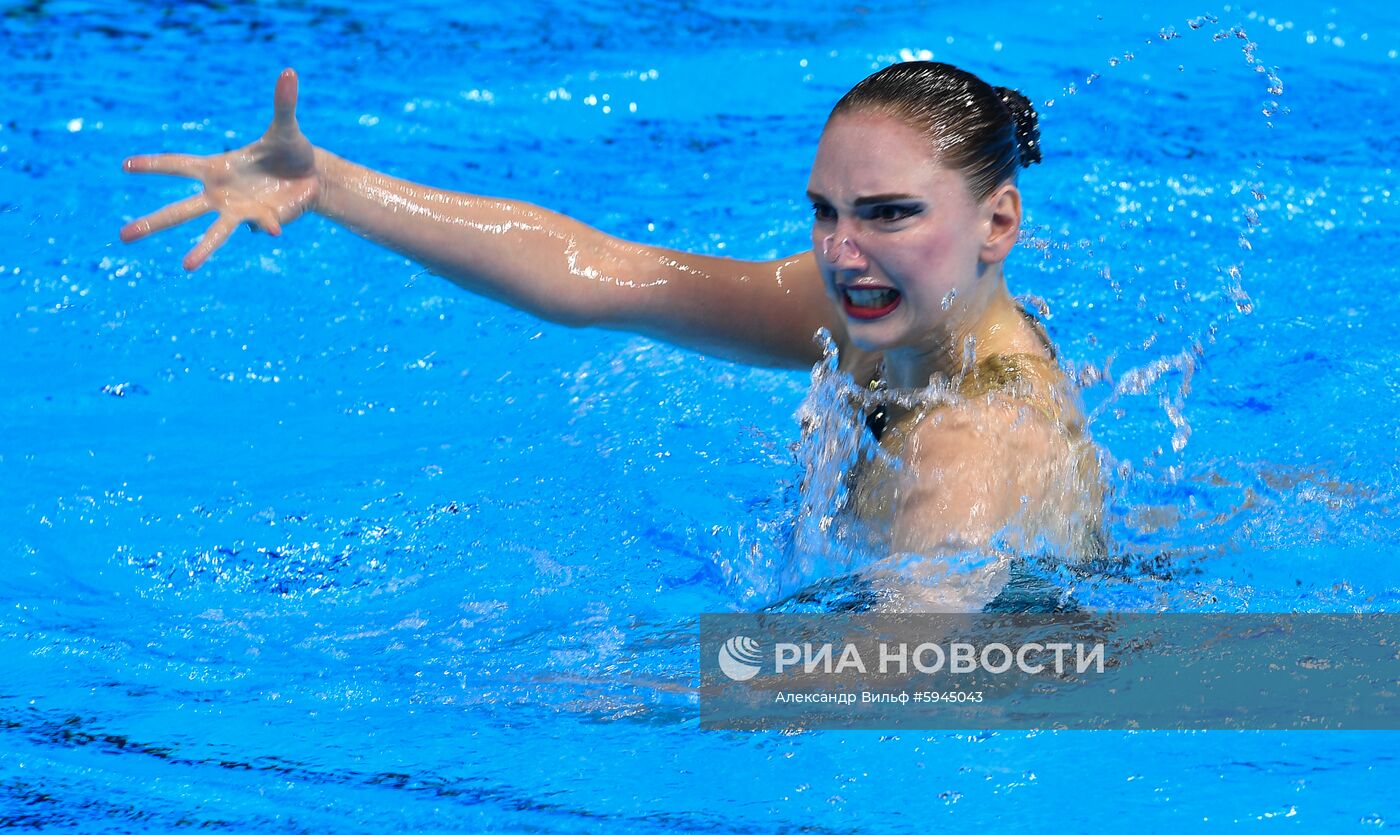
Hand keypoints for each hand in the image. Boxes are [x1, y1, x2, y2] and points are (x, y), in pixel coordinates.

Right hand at [120, 68, 318, 270]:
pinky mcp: (261, 223)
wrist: (313, 178)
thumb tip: (289, 71)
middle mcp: (221, 194)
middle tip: (122, 237)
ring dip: (202, 250)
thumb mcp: (286, 128)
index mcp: (217, 167)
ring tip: (186, 267)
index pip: (178, 165)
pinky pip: (261, 226)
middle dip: (152, 224)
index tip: (123, 166)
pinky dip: (268, 226)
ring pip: (214, 233)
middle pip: (180, 210)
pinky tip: (277, 225)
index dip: (153, 165)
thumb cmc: (292, 151)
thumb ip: (283, 103)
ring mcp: (239, 211)